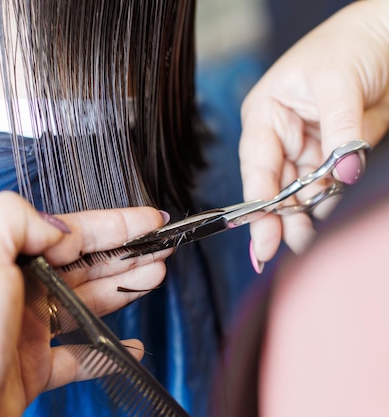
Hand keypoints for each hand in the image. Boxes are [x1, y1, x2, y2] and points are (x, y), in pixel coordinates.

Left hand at [0, 191, 169, 416]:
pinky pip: (79, 356)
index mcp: (3, 256)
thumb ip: (18, 218)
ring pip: (85, 303)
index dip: (112, 224)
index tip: (148, 221)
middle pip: (82, 265)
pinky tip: (129, 346)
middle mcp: (15, 289)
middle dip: (124, 254)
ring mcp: (26, 329)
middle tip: (161, 250)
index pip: (68, 231)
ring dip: (121, 290)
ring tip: (153, 278)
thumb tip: (56, 227)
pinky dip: (106, 351)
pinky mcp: (33, 368)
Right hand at [239, 0, 388, 268]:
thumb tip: (343, 174)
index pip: (258, 165)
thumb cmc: (349, 43)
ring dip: (303, 217)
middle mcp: (283, 136)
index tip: (261, 235)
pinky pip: (329, 185)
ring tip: (306, 241)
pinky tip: (324, 219)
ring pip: (300, 192)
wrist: (388, 31)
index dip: (257, 202)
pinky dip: (328, 204)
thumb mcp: (338, 83)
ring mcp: (309, 147)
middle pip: (275, 186)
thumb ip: (340, 132)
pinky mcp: (336, 154)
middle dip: (278, 218)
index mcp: (266, 115)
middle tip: (282, 249)